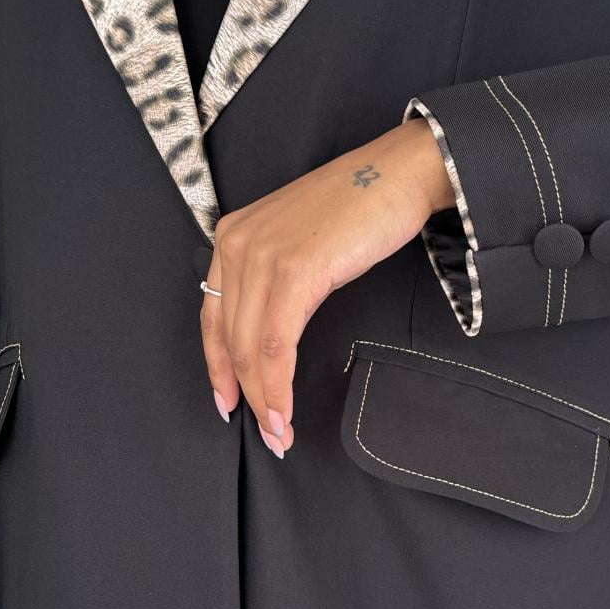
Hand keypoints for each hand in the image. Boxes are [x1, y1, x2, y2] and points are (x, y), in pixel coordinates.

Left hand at [200, 118, 454, 455]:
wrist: (396, 174)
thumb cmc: (358, 207)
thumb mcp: (298, 242)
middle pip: (229, 338)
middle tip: (268, 433)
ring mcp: (263, 255)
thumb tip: (268, 338)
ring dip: (265, 399)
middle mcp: (237, 244)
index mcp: (232, 236)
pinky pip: (277, 343)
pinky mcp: (294, 269)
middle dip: (246, 393)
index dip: (219, 368)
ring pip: (251, 347)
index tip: (230, 402)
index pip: (213, 317)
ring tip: (281, 433)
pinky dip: (279, 384)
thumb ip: (273, 279)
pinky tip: (287, 409)